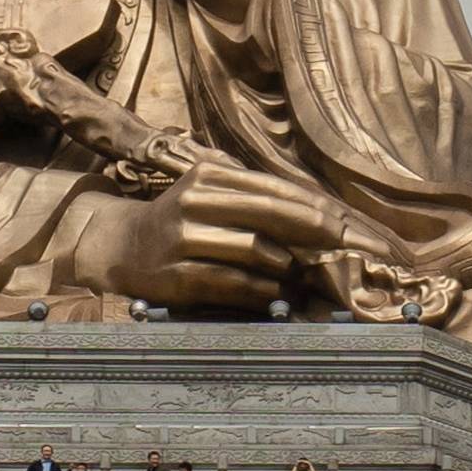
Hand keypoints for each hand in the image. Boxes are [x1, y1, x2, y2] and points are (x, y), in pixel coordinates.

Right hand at [104, 155, 350, 308]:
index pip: (274, 188)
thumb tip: (318, 212)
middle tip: (346, 245)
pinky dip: (264, 290)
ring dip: (287, 265)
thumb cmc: (182, 220)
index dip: (315, 206)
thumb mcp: (209, 192)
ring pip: (255, 250)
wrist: (124, 248)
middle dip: (315, 231)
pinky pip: (236, 283)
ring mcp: (185, 239)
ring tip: (302, 273)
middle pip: (270, 213)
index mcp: (208, 176)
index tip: (348, 222)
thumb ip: (254, 195)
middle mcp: (194, 202)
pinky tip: (279, 294)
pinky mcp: (180, 276)